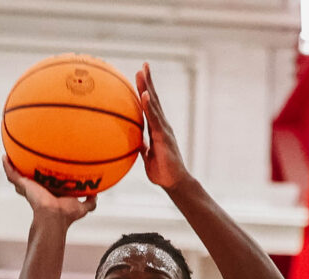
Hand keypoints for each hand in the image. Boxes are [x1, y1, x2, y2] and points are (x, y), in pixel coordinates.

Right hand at [4, 158, 95, 225]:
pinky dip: (7, 166)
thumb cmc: (67, 214)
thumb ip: (89, 202)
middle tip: (24, 160)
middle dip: (27, 174)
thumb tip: (96, 196)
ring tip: (10, 155)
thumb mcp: (82, 207)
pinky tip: (5, 157)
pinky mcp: (23, 185)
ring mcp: (29, 188)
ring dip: (13, 167)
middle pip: (30, 181)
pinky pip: (12, 174)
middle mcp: (39, 190)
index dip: (45, 178)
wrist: (54, 216)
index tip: (46, 168)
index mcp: (51, 193)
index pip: (46, 185)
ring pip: (18, 178)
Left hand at [135, 64, 190, 191]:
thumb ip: (142, 146)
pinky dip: (148, 106)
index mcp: (156, 129)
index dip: (145, 91)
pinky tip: (144, 95)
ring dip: (147, 87)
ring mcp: (163, 129)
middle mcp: (162, 125)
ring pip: (154, 104)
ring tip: (142, 72)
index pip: (150, 106)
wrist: (174, 183)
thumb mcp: (147, 156)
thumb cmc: (162, 172)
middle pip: (154, 99)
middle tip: (144, 65)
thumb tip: (134, 140)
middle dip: (148, 82)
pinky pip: (154, 119)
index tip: (140, 76)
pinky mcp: (163, 136)